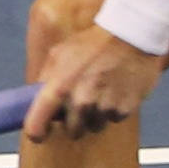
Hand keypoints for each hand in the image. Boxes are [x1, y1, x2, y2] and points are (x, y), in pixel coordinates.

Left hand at [24, 26, 164, 141]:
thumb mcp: (61, 52)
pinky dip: (115, 108)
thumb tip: (37, 96)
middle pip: (73, 131)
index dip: (37, 132)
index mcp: (59, 87)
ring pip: (96, 125)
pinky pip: (115, 118)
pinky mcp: (125, 108)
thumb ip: (46, 77)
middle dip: (75, 121)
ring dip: (97, 115)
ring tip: (102, 92)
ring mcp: (104, 106)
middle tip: (82, 104)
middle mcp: (81, 101)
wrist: (131, 34)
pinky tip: (117, 89)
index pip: (37, 124)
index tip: (41, 133)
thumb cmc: (94, 42)